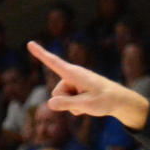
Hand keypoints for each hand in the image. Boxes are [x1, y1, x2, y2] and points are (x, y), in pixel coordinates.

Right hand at [26, 41, 149, 128]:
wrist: (120, 102)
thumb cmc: (106, 100)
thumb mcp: (86, 105)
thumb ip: (67, 104)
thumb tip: (49, 104)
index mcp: (74, 74)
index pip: (53, 62)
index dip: (40, 53)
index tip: (29, 43)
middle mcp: (72, 76)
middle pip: (57, 92)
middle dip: (66, 102)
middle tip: (86, 103)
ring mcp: (74, 83)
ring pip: (62, 99)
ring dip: (73, 105)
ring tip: (90, 103)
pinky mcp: (77, 89)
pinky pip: (68, 102)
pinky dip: (77, 106)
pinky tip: (89, 104)